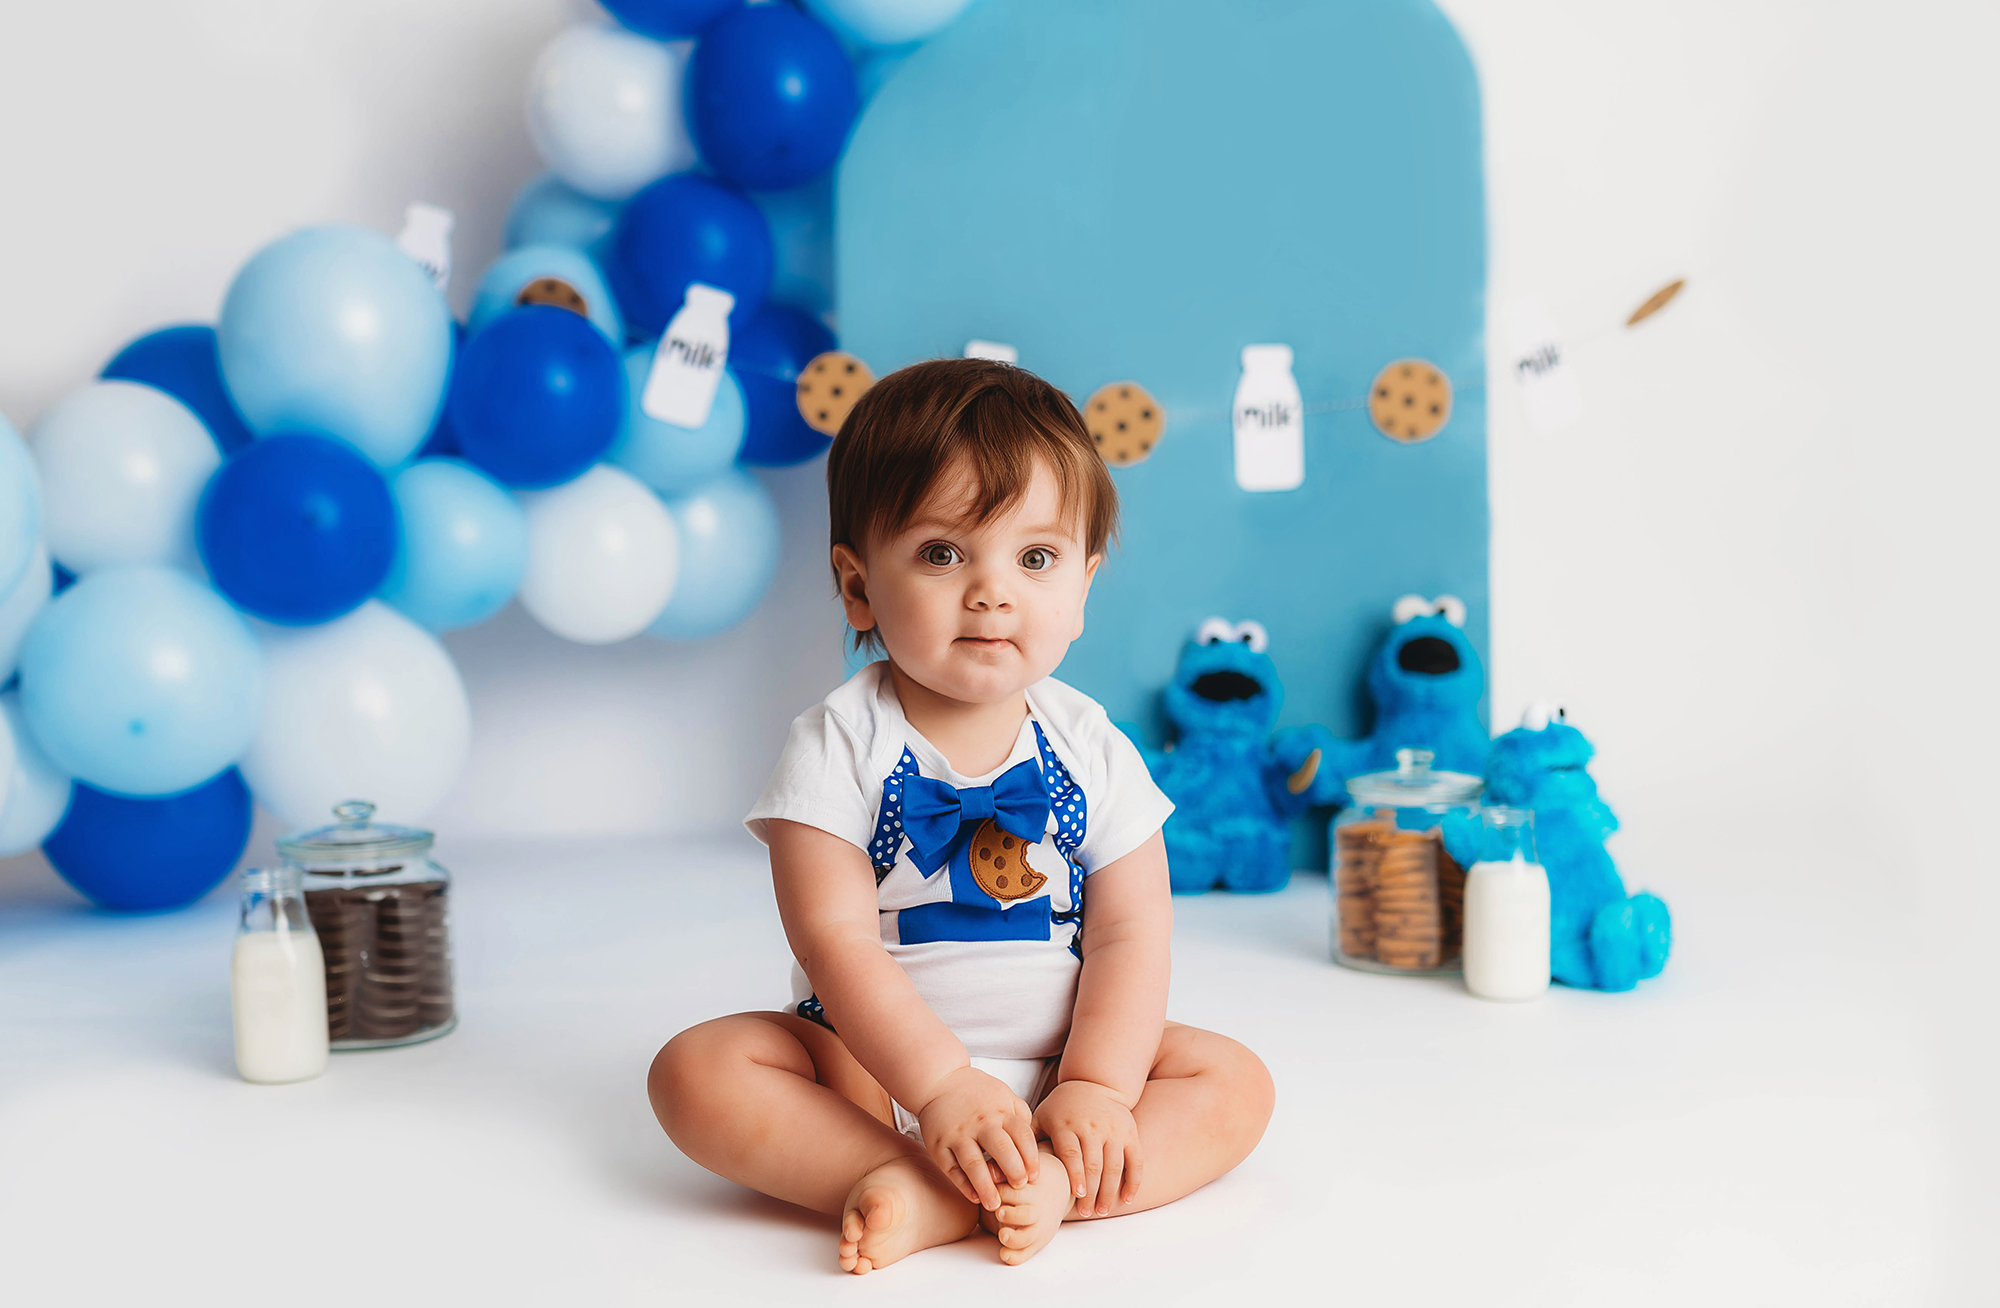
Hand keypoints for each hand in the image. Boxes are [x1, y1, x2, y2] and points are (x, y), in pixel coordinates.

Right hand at [914, 1065, 1040, 1210]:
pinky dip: (962, 1184)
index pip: (1022, 1135)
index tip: (1035, 1176)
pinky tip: (974, 1197)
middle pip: (1001, 1149)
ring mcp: (958, 1134)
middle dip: (1014, 1171)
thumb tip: (1034, 1143)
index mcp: (1000, 1111)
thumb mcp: (1004, 1095)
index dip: (1031, 1157)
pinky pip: (951, 1168)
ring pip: (974, 1163)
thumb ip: (1021, 1115)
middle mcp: (981, 1123)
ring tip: (995, 1206)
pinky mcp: (939, 1144)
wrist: (939, 1080)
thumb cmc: (977, 1093)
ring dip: (986, 1187)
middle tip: (1020, 1187)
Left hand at [1034, 1079, 1141, 1216]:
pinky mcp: (1129, 1133)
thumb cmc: (1061, 1109)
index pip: (1072, 1153)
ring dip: (1109, 1191)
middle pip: (1094, 1164)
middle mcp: (1092, 1126)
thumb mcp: (1041, 1117)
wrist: (1094, 1083)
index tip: (1076, 1197)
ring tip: (1101, 1211)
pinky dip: (1133, 1181)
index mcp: (1067, 1124)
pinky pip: (1135, 1160)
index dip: (1075, 1175)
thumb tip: (1004, 1169)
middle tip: (1087, 1213)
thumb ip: (1027, 1142)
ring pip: (1114, 1165)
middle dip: (1091, 1192)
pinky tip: (1126, 1200)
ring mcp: (1113, 1129)